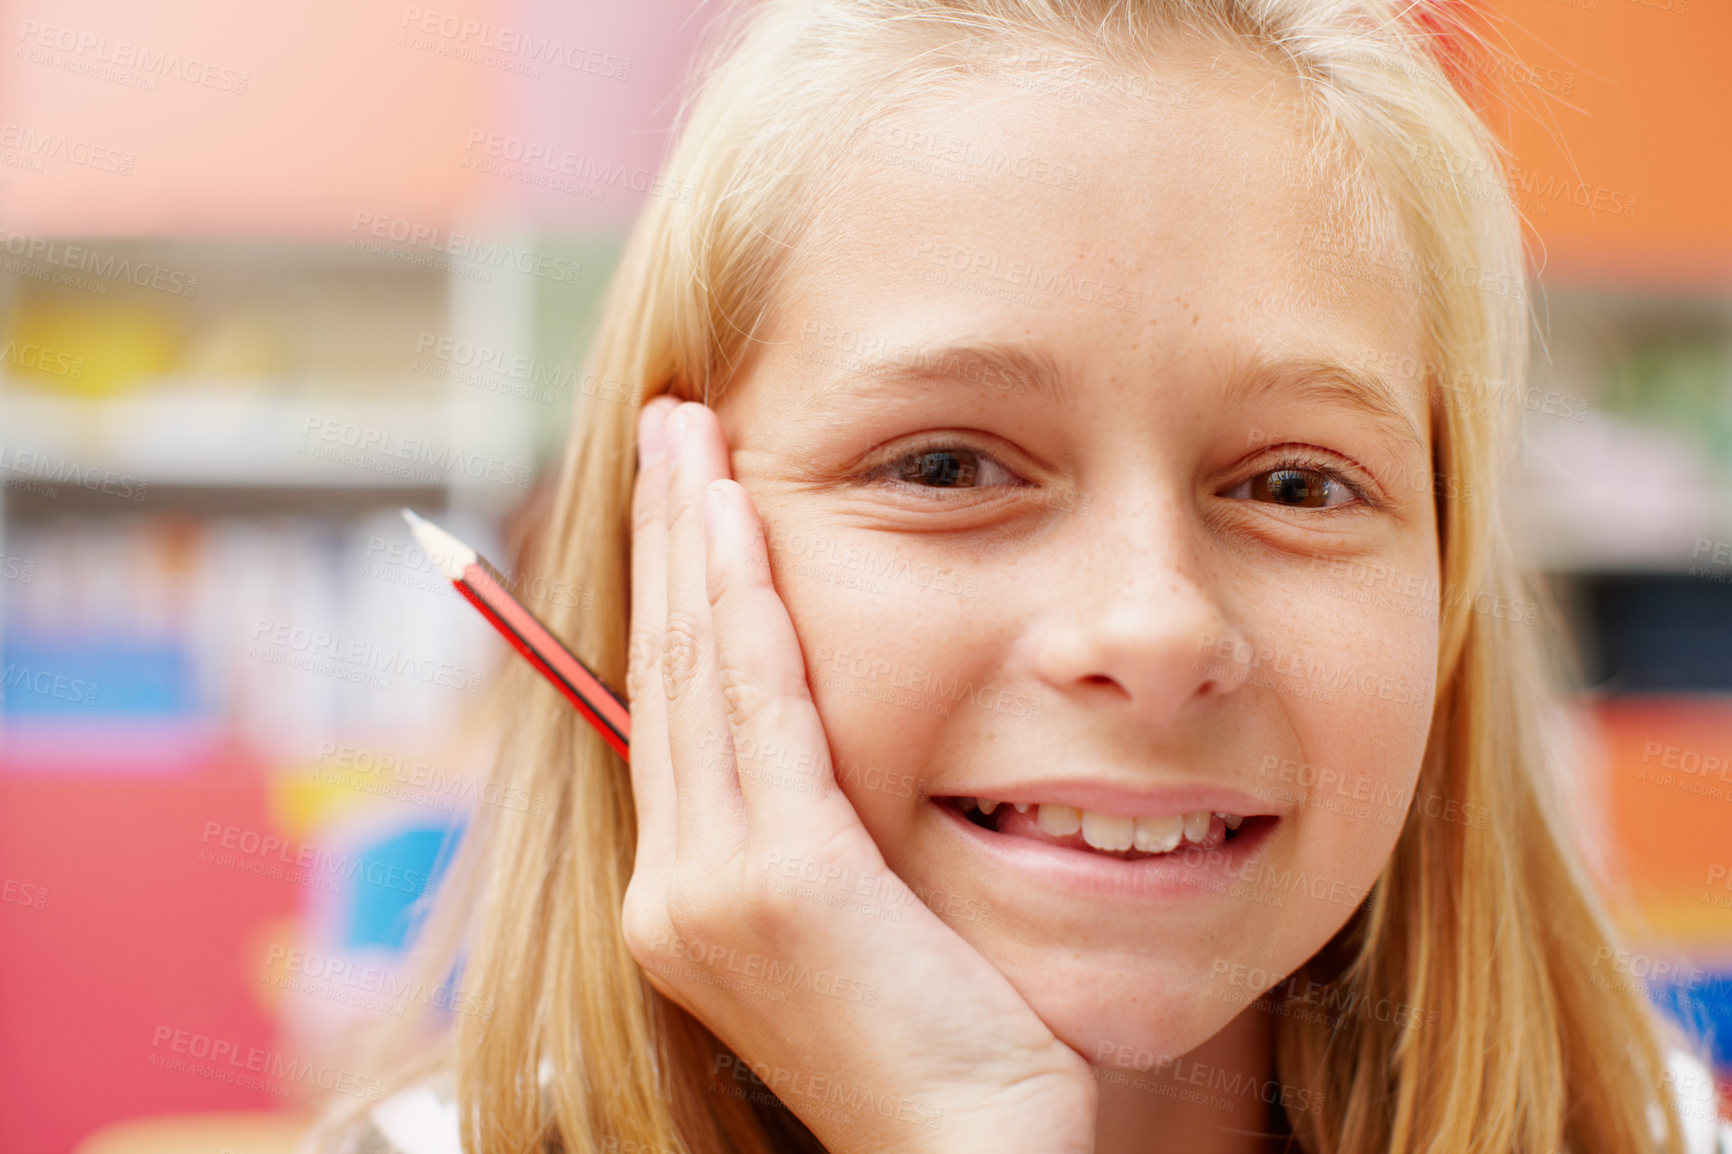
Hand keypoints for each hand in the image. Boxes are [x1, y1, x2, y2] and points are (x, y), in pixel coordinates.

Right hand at [621, 397, 1096, 1153]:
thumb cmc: (947, 1044)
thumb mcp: (860, 923)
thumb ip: (817, 827)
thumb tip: (816, 733)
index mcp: (685, 899)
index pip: (667, 709)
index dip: (665, 592)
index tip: (677, 496)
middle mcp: (673, 891)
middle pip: (659, 671)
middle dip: (659, 537)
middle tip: (668, 424)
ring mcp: (710, 891)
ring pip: (694, 672)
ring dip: (688, 543)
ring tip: (688, 438)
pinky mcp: (777, 885)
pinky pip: (759, 709)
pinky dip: (743, 606)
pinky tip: (738, 520)